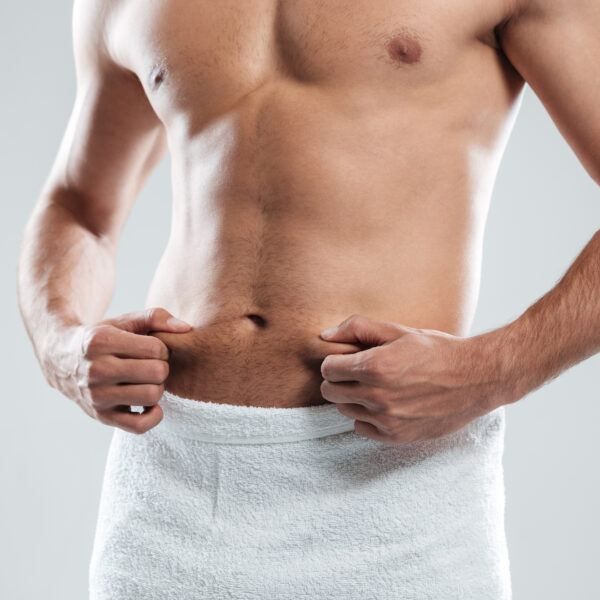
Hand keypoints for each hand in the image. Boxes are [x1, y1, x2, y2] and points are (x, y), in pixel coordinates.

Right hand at [42, 307, 190, 433]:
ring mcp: (97, 396)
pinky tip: (149, 403)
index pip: (156, 348)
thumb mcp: (123, 321)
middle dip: (162, 367)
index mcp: (101, 342)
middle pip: (158, 373)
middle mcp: (96, 370)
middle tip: (151, 365)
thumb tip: (186, 329)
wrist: (62, 359)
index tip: (152, 349)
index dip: (162, 348)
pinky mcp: (102, 417)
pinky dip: (154, 415)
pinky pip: (141, 425)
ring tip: (146, 381)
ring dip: (157, 387)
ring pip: (152, 396)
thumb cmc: (102, 337)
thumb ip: (156, 317)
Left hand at [319, 314, 509, 444]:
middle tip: (358, 373)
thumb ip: (357, 328)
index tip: (347, 359)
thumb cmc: (436, 350)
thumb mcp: (398, 331)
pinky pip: (361, 428)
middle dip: (338, 380)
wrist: (475, 378)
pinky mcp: (396, 437)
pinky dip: (367, 417)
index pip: (327, 369)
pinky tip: (386, 404)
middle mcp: (377, 396)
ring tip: (377, 386)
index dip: (335, 362)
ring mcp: (387, 420)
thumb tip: (325, 335)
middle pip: (330, 392)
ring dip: (353, 398)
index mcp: (375, 367)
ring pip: (345, 410)